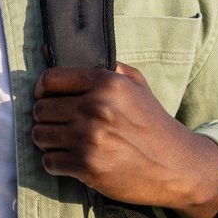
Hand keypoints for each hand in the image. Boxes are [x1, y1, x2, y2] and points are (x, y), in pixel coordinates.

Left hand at [32, 62, 217, 217]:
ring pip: (39, 135)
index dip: (42, 89)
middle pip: (40, 109)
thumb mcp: (136, 85)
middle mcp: (96, 108)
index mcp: (107, 83)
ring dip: (48, 140)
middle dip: (47, 118)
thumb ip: (102, 65)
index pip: (50, 79)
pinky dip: (55, 162)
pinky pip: (49, 161)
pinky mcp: (87, 166)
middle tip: (61, 124)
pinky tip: (70, 160)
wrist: (178, 168)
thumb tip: (50, 49)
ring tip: (65, 142)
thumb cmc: (152, 123)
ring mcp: (90, 138)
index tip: (45, 97)